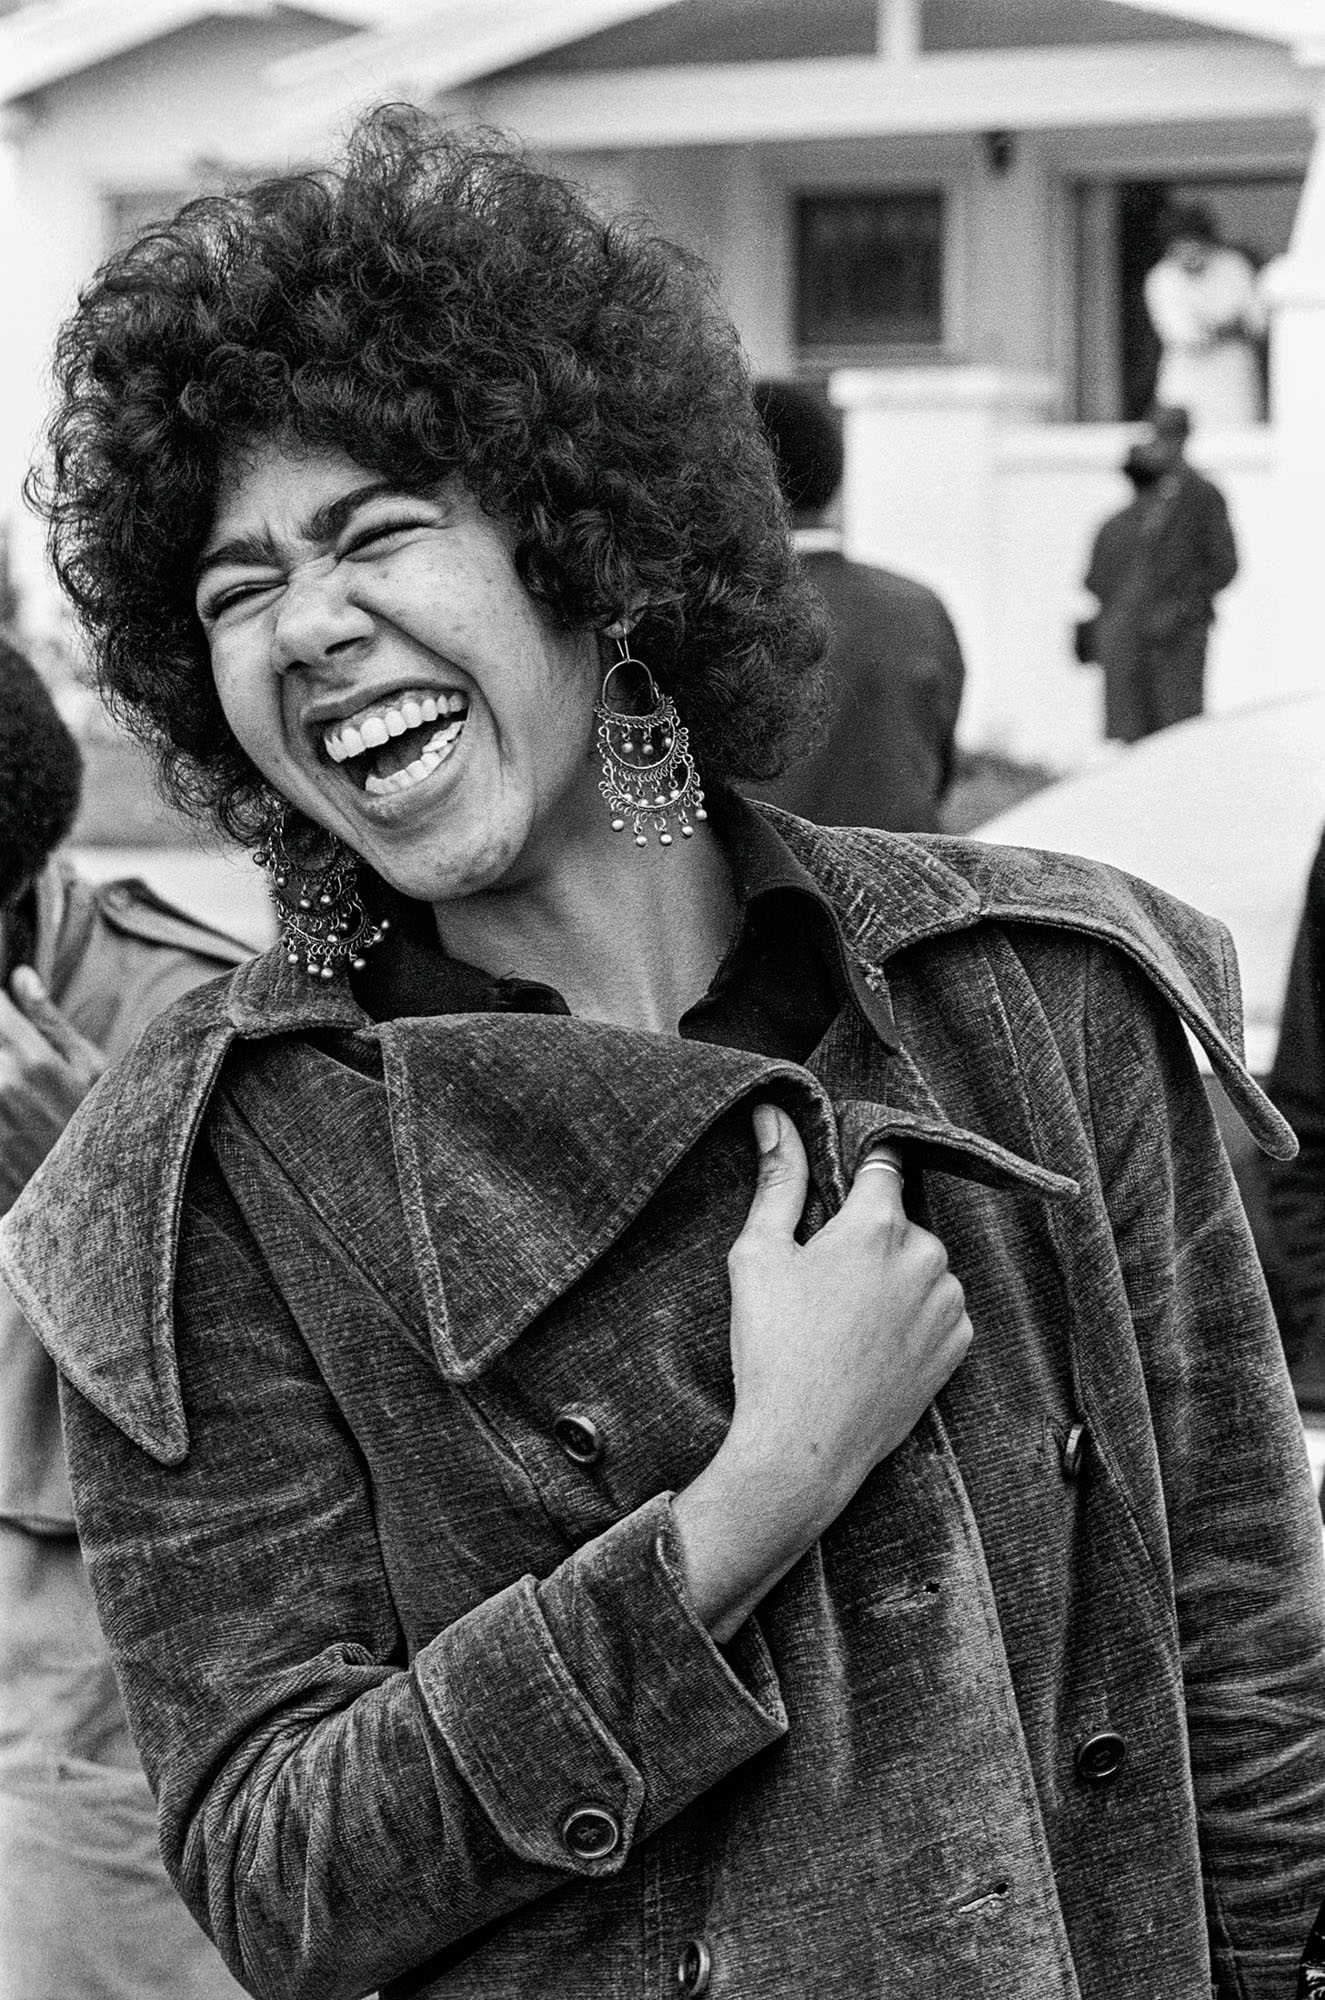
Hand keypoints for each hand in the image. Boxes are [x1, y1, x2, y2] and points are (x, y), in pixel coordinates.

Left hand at [0, 966, 106, 1212]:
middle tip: (18, 1053)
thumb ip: (49, 1021)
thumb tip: (20, 975)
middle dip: (0, 1039)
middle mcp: (1, 1086)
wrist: (95, 1202)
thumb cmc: (101, 1125)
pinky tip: (11, 1104)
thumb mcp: (92, 1070)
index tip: (4, 1004)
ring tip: (18, 1082)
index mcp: (32, 1060)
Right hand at [673, 1104, 971, 1639]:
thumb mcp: (758, 1254)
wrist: (804, 1448)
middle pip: (898, 1220)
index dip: (853, 1179)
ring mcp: (949, 1303)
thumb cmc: (773, 1349)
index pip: (881, 1164)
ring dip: (892, 1278)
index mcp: (877, 1223)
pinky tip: (869, 1345)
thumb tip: (773, 1113)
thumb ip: (777, 1178)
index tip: (831, 1204)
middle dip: (866, 1239)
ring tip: (842, 1323)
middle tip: (820, 1283)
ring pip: (920, 1265)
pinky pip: (938, 1309)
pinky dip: (911, 1317)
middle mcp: (927, 1254)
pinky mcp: (959, 1346)